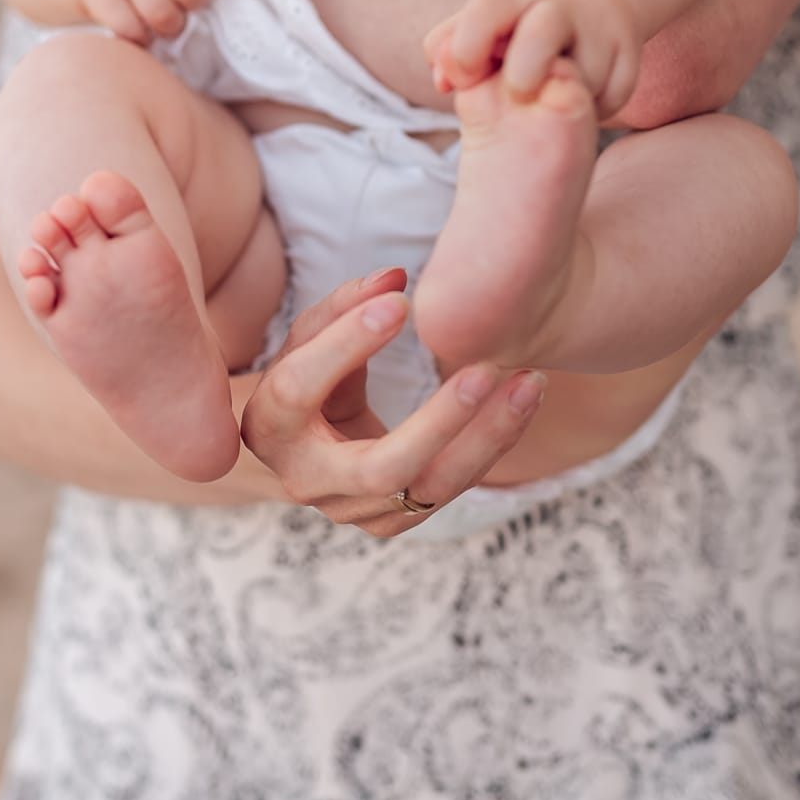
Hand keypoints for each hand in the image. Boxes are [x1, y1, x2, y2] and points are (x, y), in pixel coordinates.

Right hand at [242, 268, 546, 537]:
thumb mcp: (309, 336)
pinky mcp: (393, 521)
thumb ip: (347, 303)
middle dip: (439, 422)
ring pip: (430, 488)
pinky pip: (452, 488)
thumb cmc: (307, 375)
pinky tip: (524, 399)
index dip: (346, 344)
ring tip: (529, 382)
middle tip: (487, 369)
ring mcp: (354, 510)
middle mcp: (308, 480)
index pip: (301, 389)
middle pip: (380, 467)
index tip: (400, 304)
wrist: (300, 447)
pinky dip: (493, 443)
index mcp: (270, 426)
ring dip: (487, 437)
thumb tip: (396, 278)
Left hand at [424, 0, 640, 119]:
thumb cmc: (522, 12)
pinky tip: (575, 99)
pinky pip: (612, 97)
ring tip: (547, 96)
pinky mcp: (630, 55)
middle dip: (522, 74)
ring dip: (560, 101)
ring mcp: (602, 27)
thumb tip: (443, 83)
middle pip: (542, 35)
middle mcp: (563, 4)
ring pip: (583, 79)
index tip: (466, 74)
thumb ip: (450, 44)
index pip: (487, 10)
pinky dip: (592, 110)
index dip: (468, 47)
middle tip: (517, 92)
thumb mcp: (487, 13)